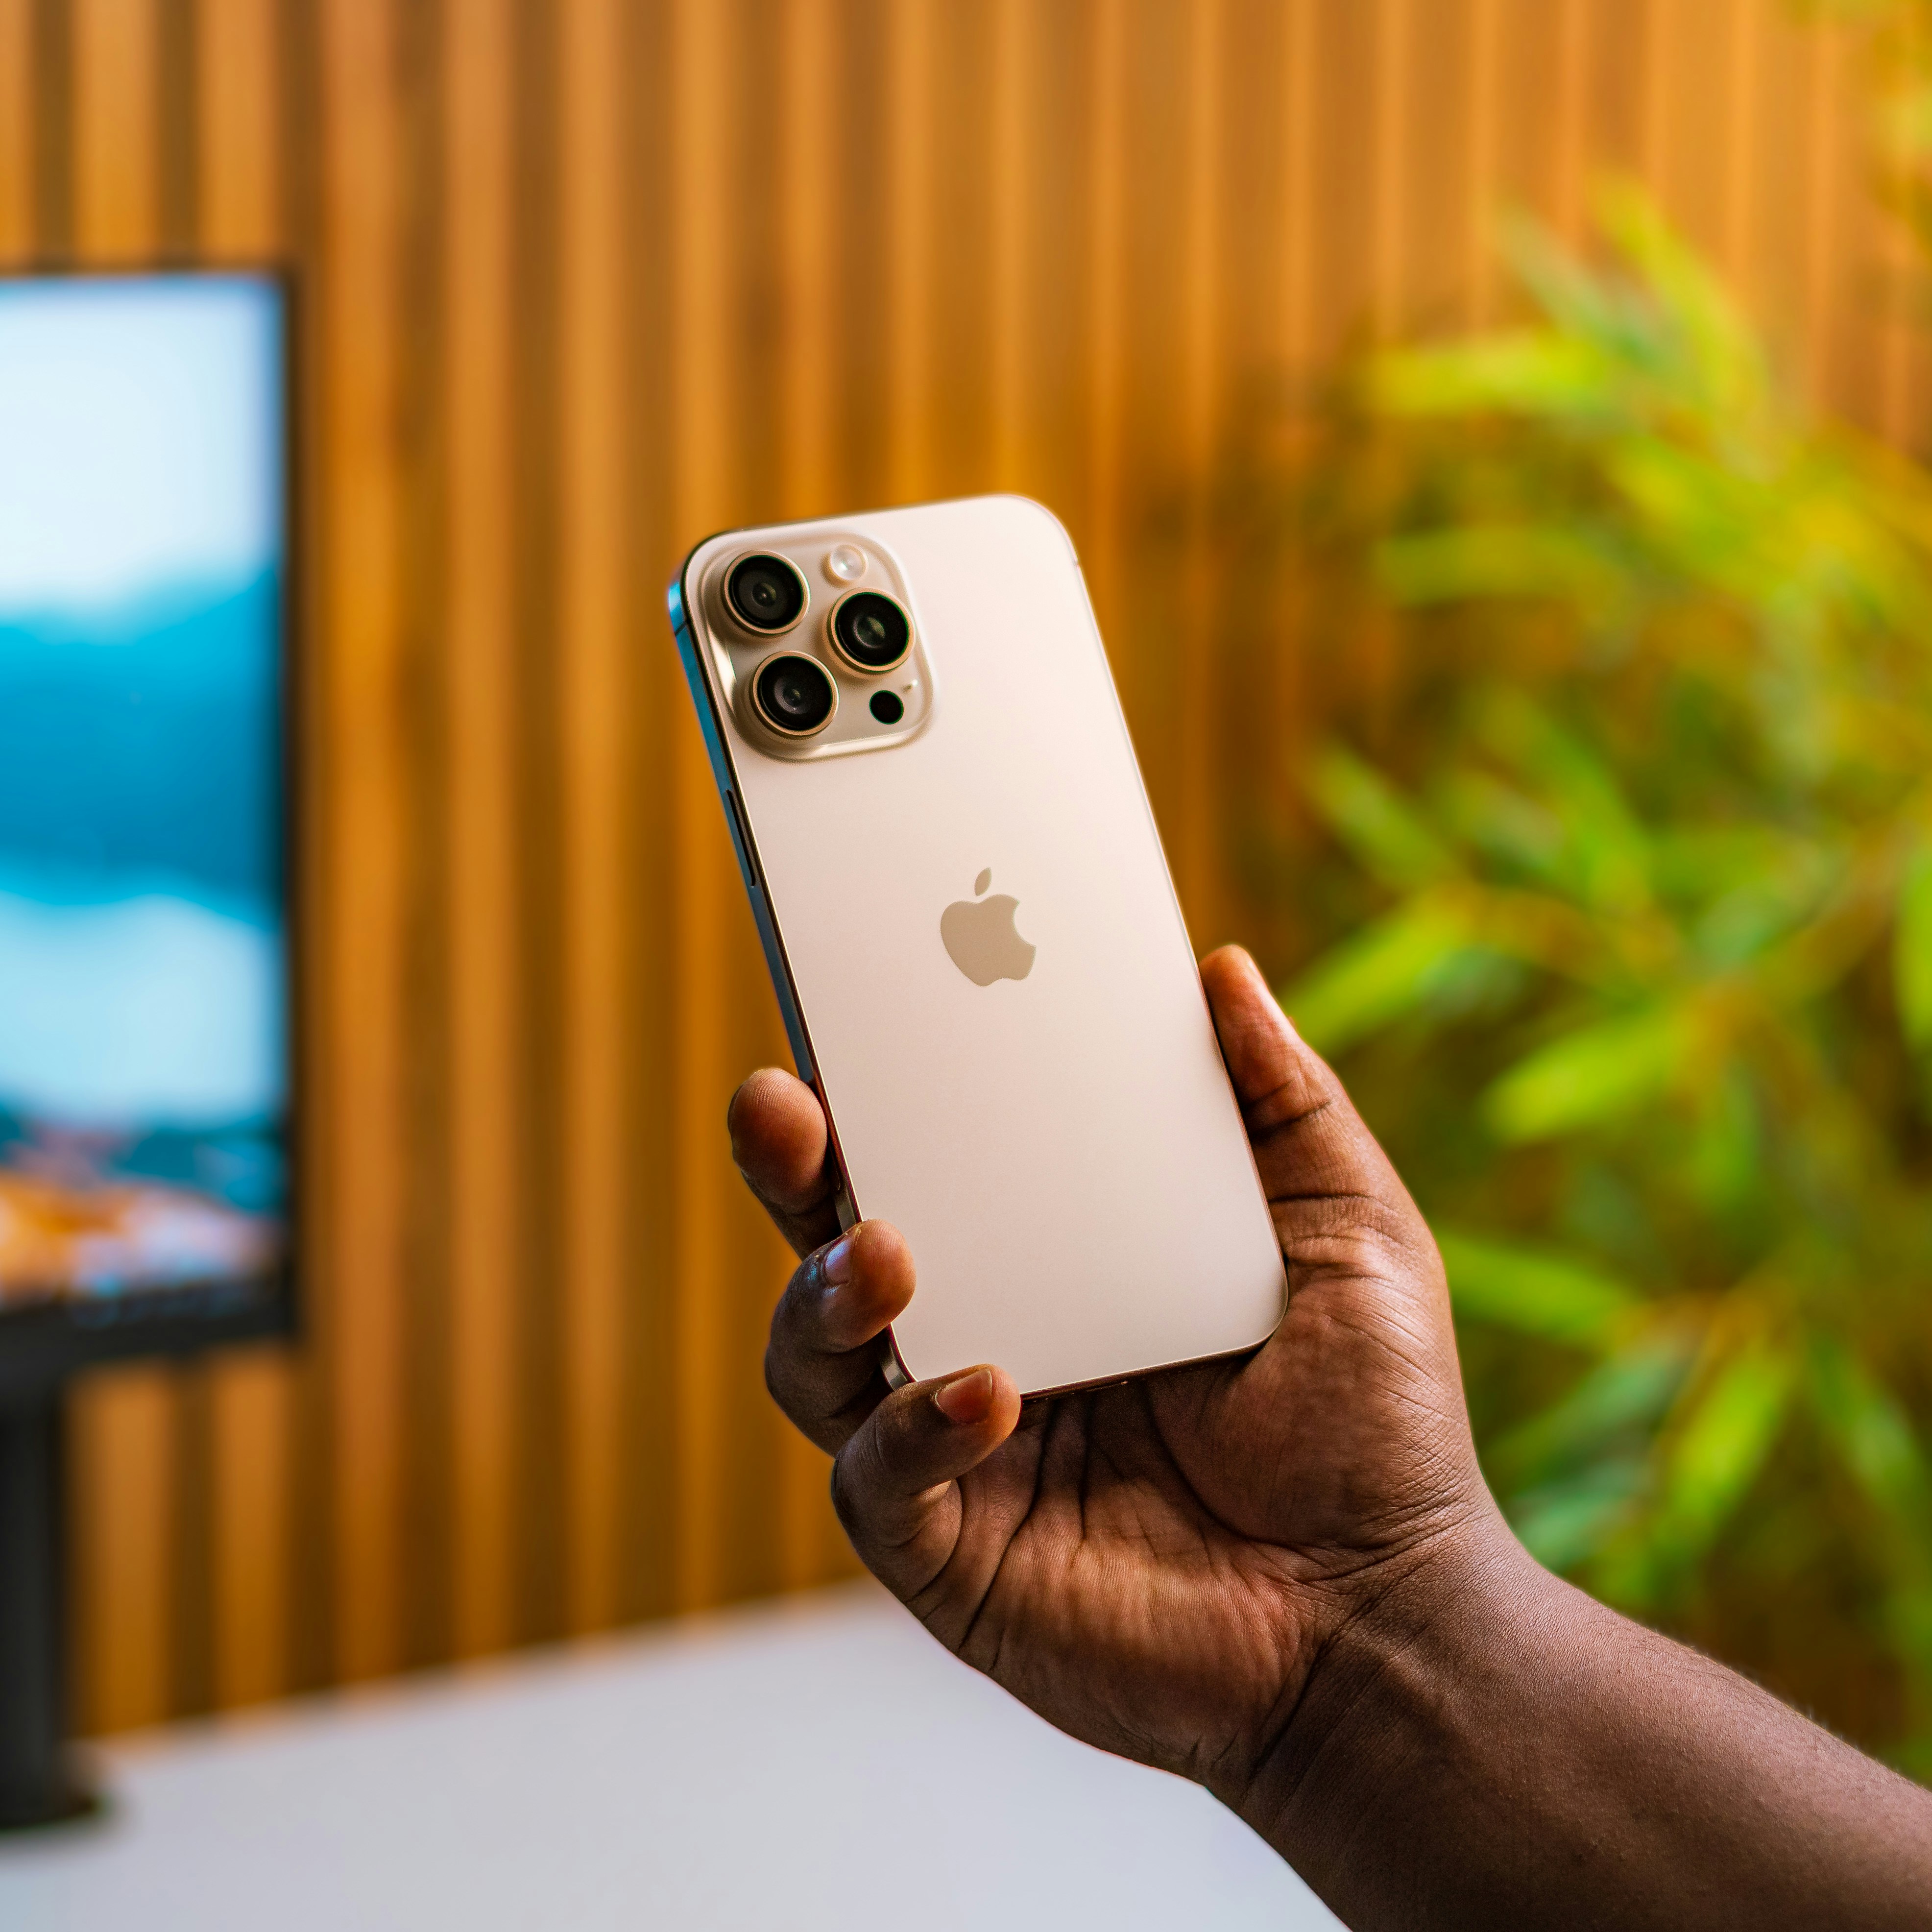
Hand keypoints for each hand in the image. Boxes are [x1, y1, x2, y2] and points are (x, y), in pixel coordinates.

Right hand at [729, 945, 1499, 1803]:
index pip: (939, 1156)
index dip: (885, 1087)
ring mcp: (955, 1449)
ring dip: (824, 1293)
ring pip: (816, 1359)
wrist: (1386, 1617)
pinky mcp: (952, 1553)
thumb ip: (1280, 1101)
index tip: (864, 1005)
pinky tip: (985, 1394)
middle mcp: (984, 1338)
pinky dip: (912, 1428)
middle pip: (837, 1240)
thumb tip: (1220, 968)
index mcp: (1059, 1258)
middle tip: (780, 1101)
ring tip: (886, 1250)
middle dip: (790, 1168)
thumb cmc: (1374, 1424)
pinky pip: (878, 1480)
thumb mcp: (1347, 1228)